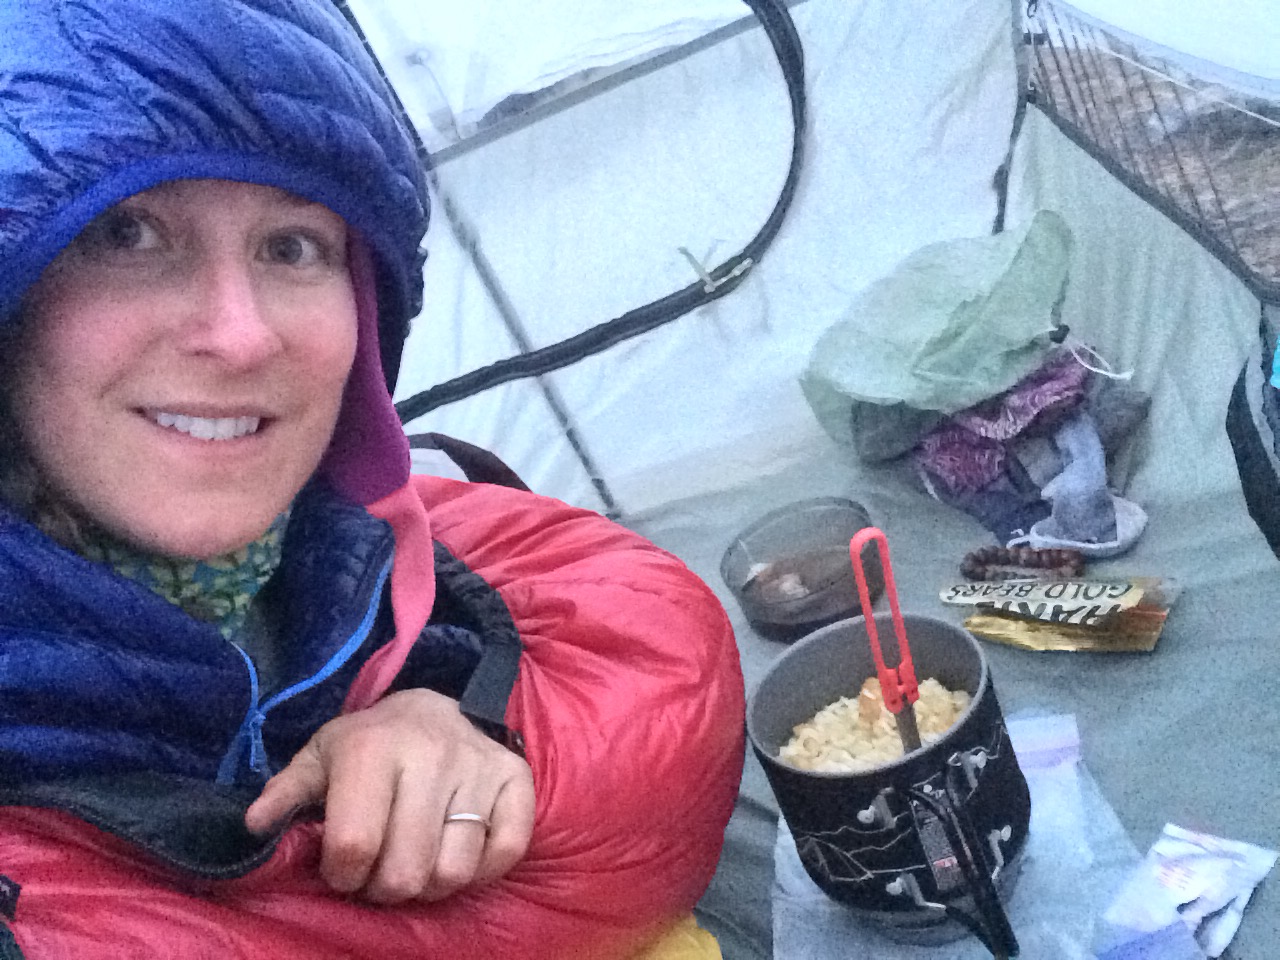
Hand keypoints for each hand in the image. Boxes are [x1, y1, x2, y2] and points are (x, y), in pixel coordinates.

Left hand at [244, 688, 534, 903]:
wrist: (439, 705)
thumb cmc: (373, 741)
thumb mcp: (323, 755)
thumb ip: (288, 791)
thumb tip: (254, 825)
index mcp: (373, 749)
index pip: (354, 846)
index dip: (342, 875)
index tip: (343, 867)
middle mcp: (430, 755)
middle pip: (405, 870)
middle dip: (384, 888)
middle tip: (380, 872)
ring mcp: (478, 768)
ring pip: (454, 871)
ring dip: (430, 884)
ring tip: (417, 864)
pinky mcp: (516, 778)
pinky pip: (507, 850)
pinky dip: (482, 869)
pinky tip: (459, 853)